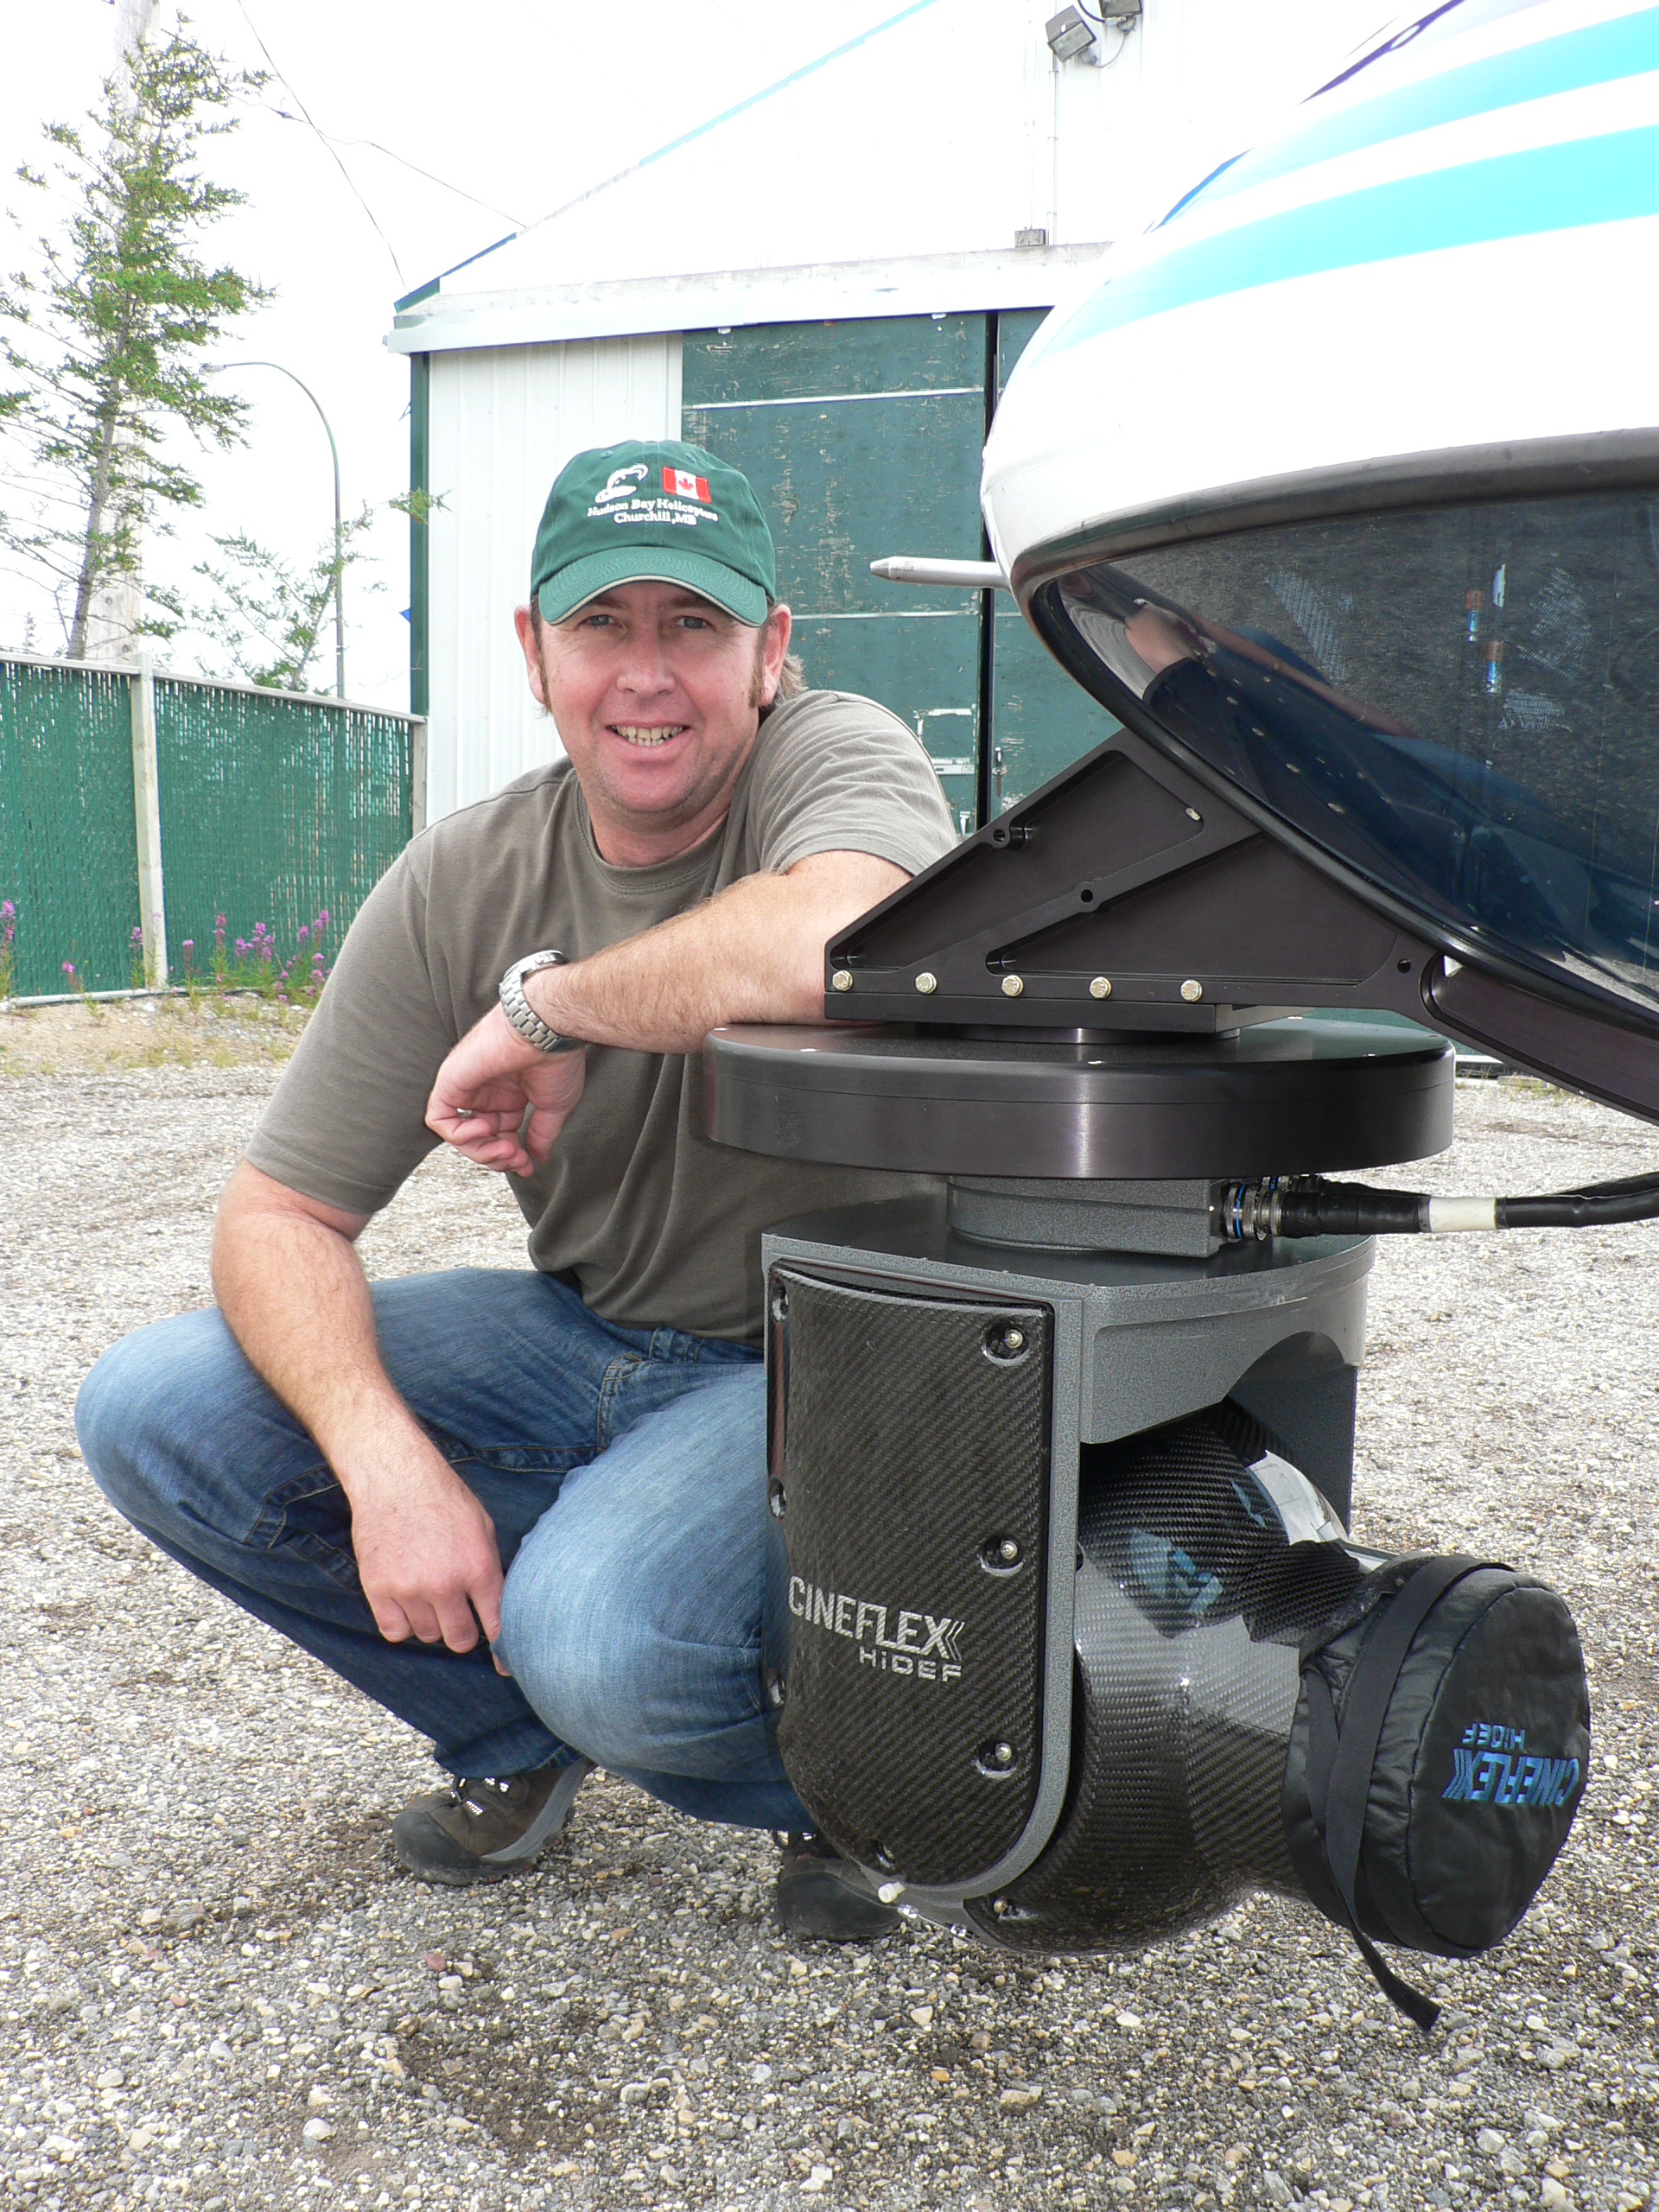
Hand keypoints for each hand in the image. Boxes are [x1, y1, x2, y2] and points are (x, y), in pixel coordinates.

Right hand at [347, 1449, 510, 1670]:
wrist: (395, 1479)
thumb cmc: (443, 1499)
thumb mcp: (483, 1528)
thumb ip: (490, 1569)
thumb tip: (498, 1606)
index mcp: (479, 1568)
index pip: (496, 1626)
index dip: (502, 1650)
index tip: (504, 1665)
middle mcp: (446, 1585)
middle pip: (459, 1639)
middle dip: (463, 1632)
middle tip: (458, 1615)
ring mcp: (410, 1590)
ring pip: (427, 1635)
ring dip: (431, 1622)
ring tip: (427, 1593)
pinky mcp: (378, 1590)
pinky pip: (394, 1631)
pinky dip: (401, 1623)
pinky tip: (405, 1603)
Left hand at [425, 1004, 587, 1175]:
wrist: (546, 1033)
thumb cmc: (554, 1058)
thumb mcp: (554, 1107)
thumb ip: (542, 1133)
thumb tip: (538, 1156)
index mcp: (509, 1094)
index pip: (501, 1134)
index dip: (512, 1156)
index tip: (528, 1166)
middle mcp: (487, 1091)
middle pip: (479, 1138)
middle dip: (497, 1157)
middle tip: (516, 1159)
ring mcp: (468, 1087)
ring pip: (458, 1134)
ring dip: (481, 1151)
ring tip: (505, 1149)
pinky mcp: (451, 1082)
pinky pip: (439, 1119)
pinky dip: (458, 1135)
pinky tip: (484, 1130)